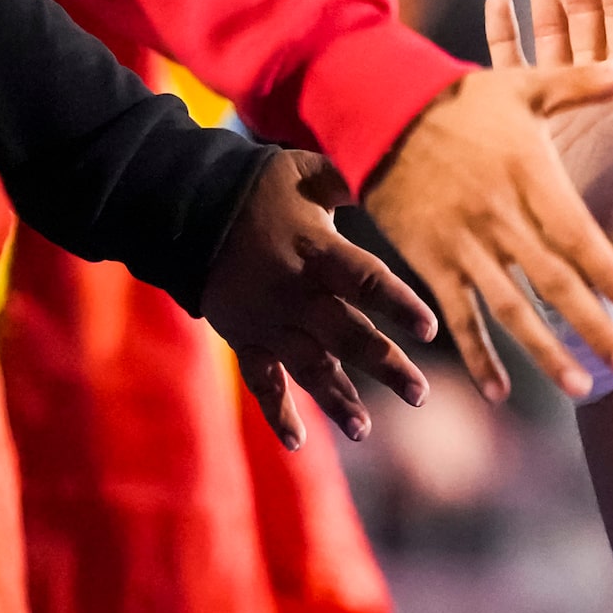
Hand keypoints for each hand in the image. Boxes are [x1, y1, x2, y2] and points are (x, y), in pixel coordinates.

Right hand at [203, 148, 437, 449]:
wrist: (183, 208)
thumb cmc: (255, 186)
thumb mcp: (302, 172)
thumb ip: (343, 184)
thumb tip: (379, 186)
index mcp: (318, 253)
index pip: (367, 282)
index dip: (399, 305)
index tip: (429, 330)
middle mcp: (296, 294)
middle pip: (347, 336)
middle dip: (385, 366)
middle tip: (420, 395)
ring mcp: (267, 321)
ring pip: (308, 368)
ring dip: (337, 400)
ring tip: (363, 430)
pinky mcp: (243, 338)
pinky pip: (261, 380)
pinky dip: (276, 411)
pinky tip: (296, 441)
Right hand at [360, 52, 612, 402]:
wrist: (379, 111)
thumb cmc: (460, 99)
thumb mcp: (523, 86)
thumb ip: (583, 84)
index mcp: (529, 178)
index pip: (578, 235)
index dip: (608, 272)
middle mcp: (499, 218)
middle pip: (552, 282)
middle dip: (592, 325)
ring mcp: (463, 244)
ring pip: (509, 308)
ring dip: (543, 351)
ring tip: (578, 386)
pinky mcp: (429, 261)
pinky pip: (457, 315)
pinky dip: (477, 353)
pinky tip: (498, 390)